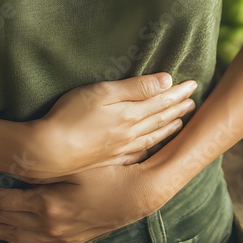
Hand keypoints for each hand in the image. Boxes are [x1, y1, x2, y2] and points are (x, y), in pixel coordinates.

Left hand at [0, 161, 174, 242]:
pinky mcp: (70, 242)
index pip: (3, 200)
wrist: (138, 195)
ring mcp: (59, 237)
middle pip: (3, 219)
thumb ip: (44, 170)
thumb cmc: (109, 174)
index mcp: (46, 204)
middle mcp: (48, 225)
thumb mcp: (74, 166)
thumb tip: (15, 167)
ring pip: (15, 236)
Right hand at [20, 72, 195, 178]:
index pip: (161, 100)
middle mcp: (130, 134)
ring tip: (180, 122)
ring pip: (152, 138)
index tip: (192, 84)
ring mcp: (120, 150)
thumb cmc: (70, 116)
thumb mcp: (102, 92)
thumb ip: (136, 88)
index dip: (178, 92)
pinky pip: (138, 155)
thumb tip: (167, 81)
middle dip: (177, 108)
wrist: (48, 152)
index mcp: (130, 114)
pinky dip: (150, 149)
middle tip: (193, 102)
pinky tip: (153, 148)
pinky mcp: (109, 161)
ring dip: (168, 128)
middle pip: (160, 119)